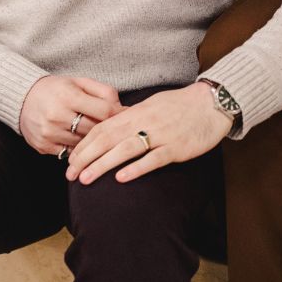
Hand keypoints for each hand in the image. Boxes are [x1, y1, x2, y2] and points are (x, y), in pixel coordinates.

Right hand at [19, 75, 121, 154]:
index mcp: (68, 96)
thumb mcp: (80, 82)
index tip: (127, 117)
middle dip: (107, 129)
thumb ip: (103, 92)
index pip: (104, 110)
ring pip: (83, 144)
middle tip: (116, 129)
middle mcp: (57, 115)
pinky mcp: (43, 146)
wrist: (23, 98)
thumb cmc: (57, 89)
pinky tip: (81, 142)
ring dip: (93, 141)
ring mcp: (49, 133)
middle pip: (94, 129)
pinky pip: (69, 153)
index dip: (119, 114)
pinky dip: (78, 149)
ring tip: (99, 135)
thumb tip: (123, 109)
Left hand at [65, 82, 231, 184]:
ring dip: (103, 164)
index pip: (103, 127)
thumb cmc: (181, 105)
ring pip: (125, 149)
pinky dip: (136, 168)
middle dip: (86, 157)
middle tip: (70, 174)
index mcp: (136, 111)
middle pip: (108, 139)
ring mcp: (160, 135)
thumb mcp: (152, 105)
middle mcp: (144, 122)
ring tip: (86, 179)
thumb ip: (131, 117)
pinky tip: (121, 178)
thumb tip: (111, 127)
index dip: (84, 143)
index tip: (70, 159)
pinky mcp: (176, 148)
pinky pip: (153, 159)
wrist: (211, 103)